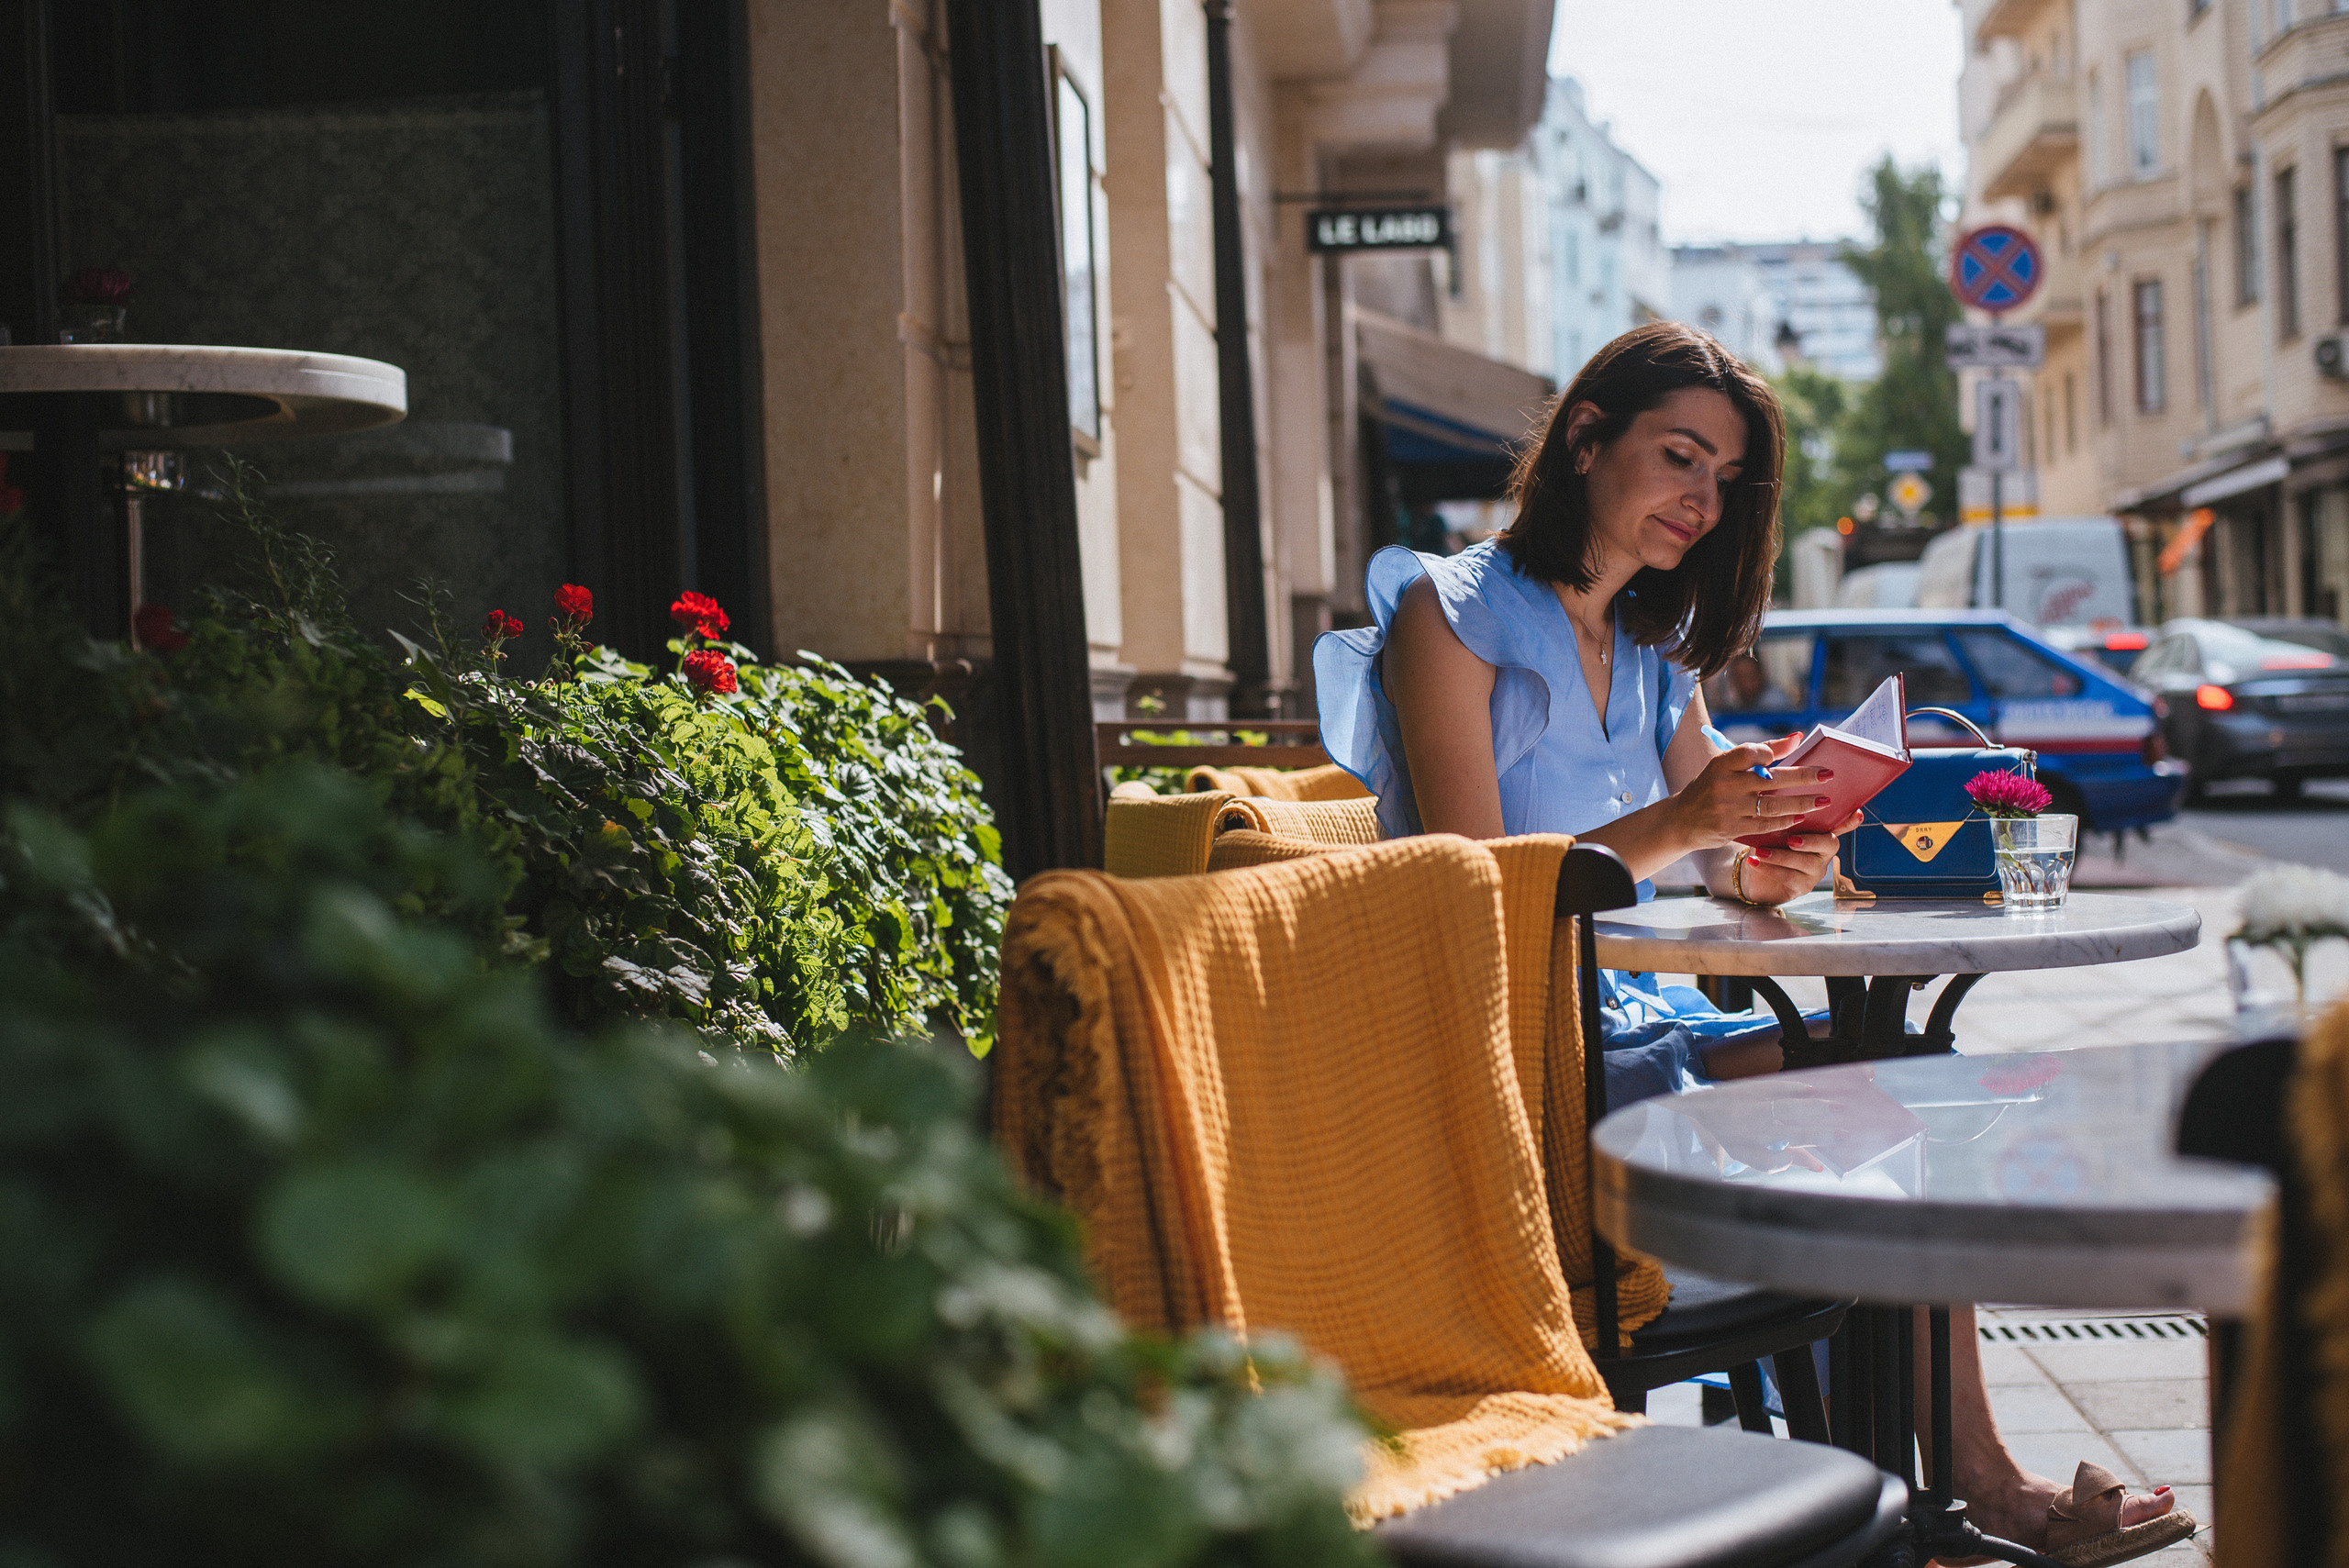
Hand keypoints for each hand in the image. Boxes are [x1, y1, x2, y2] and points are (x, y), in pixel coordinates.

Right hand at [1671, 734, 1839, 852]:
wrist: (1682, 821)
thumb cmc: (1711, 787)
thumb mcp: (1725, 766)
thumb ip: (1760, 752)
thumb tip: (1797, 738)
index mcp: (1721, 764)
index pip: (1751, 752)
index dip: (1773, 750)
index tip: (1796, 748)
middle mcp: (1723, 785)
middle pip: (1771, 779)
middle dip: (1804, 776)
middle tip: (1828, 774)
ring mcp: (1727, 808)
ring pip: (1773, 805)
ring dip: (1802, 802)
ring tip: (1824, 800)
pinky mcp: (1731, 829)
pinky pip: (1766, 824)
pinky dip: (1786, 820)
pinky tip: (1802, 816)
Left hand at [1736, 810, 1862, 905]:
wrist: (1754, 870)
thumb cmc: (1767, 841)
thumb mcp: (1773, 826)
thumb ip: (1781, 815)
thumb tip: (1774, 796)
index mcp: (1820, 832)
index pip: (1839, 825)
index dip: (1850, 821)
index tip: (1858, 813)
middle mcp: (1823, 852)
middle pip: (1829, 844)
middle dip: (1811, 841)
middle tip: (1791, 839)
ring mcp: (1816, 870)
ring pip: (1805, 863)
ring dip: (1781, 856)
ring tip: (1760, 851)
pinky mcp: (1802, 886)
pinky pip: (1789, 877)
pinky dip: (1769, 869)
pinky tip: (1754, 862)